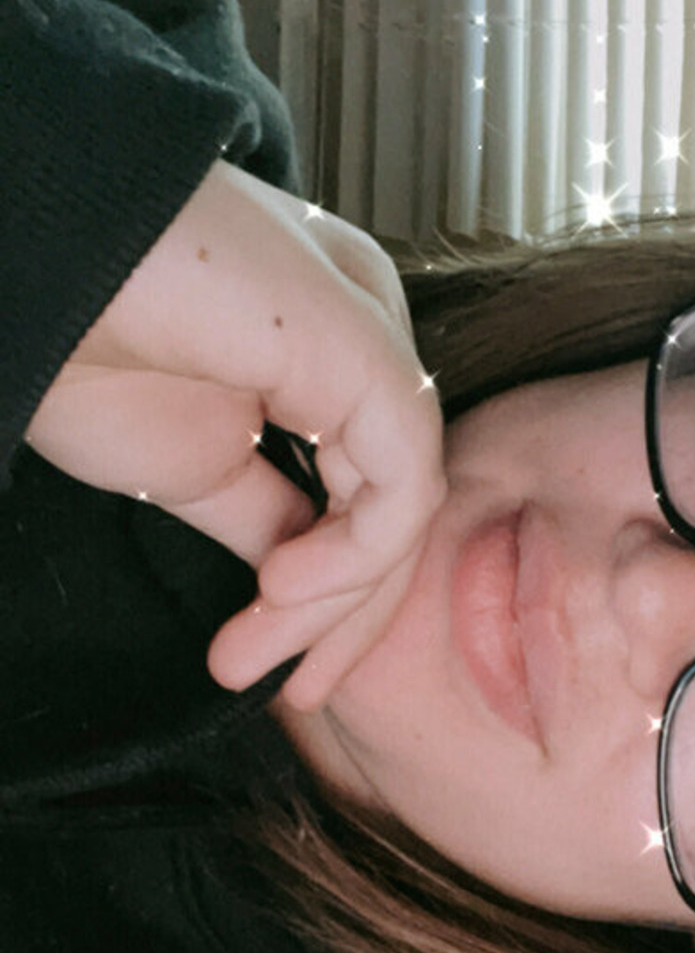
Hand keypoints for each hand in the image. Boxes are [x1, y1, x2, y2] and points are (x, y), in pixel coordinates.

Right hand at [25, 161, 444, 709]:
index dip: (334, 589)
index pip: (363, 484)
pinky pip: (400, 480)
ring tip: (255, 652)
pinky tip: (280, 588)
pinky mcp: (365, 343)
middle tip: (297, 691)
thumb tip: (298, 580)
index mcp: (316, 342)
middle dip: (346, 612)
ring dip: (334, 600)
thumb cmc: (77, 337)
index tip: (267, 667)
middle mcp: (357, 327)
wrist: (26, 260)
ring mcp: (367, 329)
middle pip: (391, 496)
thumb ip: (258, 513)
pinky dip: (355, 554)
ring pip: (396, 501)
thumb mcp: (183, 460)